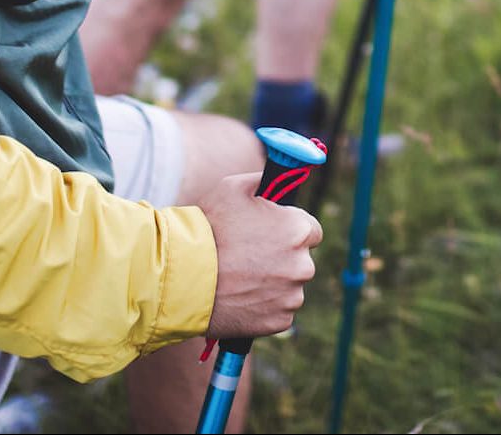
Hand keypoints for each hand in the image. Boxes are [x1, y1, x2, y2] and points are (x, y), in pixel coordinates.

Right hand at [200, 172, 322, 339]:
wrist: (187, 276)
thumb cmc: (211, 227)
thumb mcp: (233, 187)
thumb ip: (264, 181)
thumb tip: (277, 179)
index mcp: (298, 230)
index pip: (312, 229)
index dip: (290, 228)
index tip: (273, 231)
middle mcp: (303, 265)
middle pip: (301, 259)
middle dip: (282, 255)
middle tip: (251, 253)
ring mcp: (292, 296)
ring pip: (289, 285)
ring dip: (274, 281)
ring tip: (241, 275)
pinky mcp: (280, 320)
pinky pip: (278, 309)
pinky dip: (265, 304)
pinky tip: (242, 294)